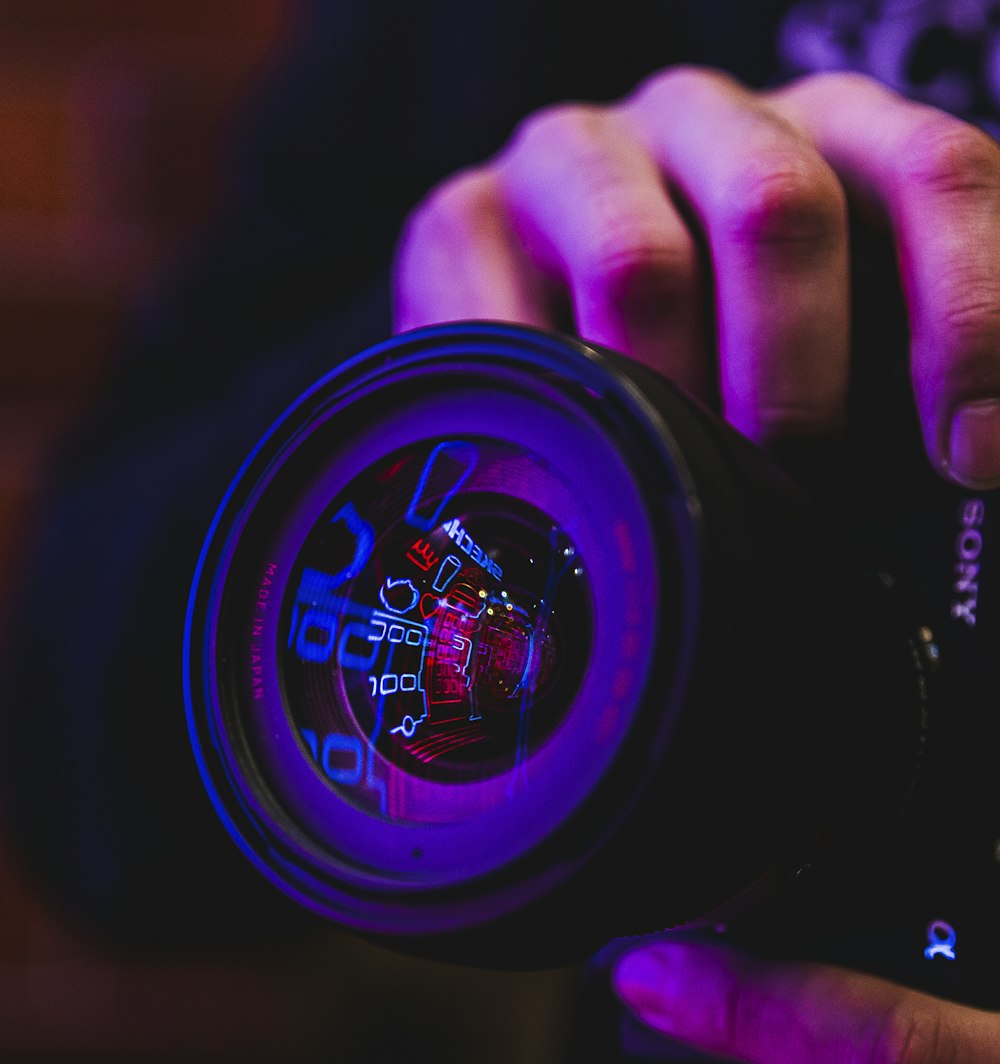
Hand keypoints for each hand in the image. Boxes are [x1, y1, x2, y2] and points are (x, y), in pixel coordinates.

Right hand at [394, 68, 999, 487]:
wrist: (529, 310)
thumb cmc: (707, 349)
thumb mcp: (823, 353)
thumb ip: (892, 386)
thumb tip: (969, 474)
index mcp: (829, 136)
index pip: (937, 175)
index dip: (969, 315)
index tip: (967, 454)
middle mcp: (707, 120)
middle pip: (777, 207)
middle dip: (797, 377)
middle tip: (791, 485)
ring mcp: (579, 155)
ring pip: (641, 262)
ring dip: (672, 402)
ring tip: (675, 482)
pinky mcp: (466, 211)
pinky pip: (509, 323)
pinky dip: (553, 410)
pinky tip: (572, 460)